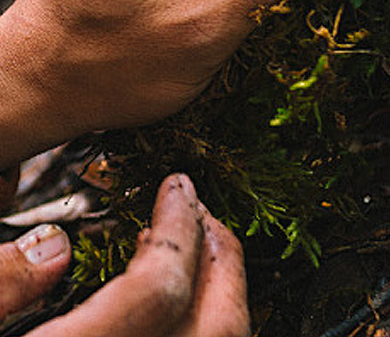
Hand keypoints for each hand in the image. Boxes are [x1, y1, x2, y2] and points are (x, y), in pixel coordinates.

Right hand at [0, 174, 249, 336]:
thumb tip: (50, 246)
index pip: (161, 288)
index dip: (178, 226)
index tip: (178, 187)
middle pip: (218, 322)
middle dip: (218, 254)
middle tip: (200, 211)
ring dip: (218, 288)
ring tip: (190, 250)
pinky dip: (203, 322)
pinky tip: (171, 307)